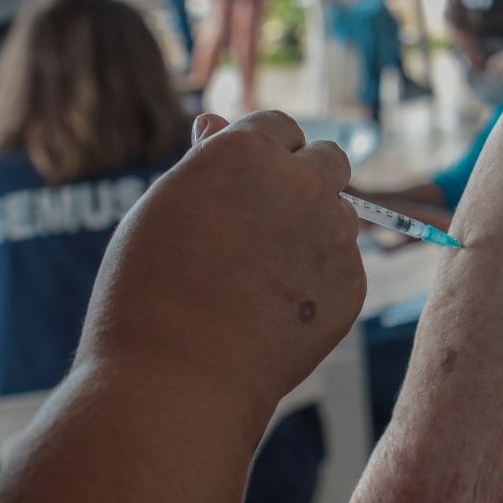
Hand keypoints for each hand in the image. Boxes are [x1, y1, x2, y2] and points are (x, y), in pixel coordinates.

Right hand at [76, 111, 364, 430]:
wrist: (176, 379)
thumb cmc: (150, 290)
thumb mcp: (164, 208)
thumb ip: (206, 163)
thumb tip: (218, 124)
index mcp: (248, 151)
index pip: (279, 126)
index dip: (262, 152)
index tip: (244, 181)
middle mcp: (303, 182)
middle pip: (329, 159)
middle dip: (305, 178)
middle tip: (265, 220)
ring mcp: (335, 233)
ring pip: (339, 215)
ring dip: (313, 232)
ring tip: (255, 280)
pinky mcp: (352, 283)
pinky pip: (341, 268)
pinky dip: (317, 282)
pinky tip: (272, 313)